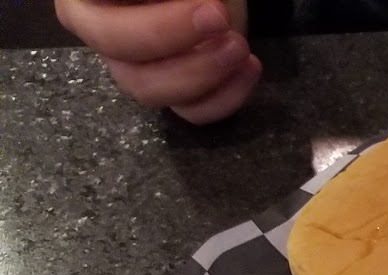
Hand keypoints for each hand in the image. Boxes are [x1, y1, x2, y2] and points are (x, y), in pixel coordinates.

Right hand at [55, 0, 260, 123]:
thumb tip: (192, 5)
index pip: (104, 18)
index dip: (154, 23)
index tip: (205, 5)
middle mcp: (98, 32)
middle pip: (118, 49)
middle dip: (172, 39)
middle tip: (219, 18)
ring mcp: (134, 68)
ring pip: (150, 90)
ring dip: (202, 72)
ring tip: (239, 45)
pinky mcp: (173, 92)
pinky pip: (191, 111)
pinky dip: (225, 96)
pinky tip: (249, 67)